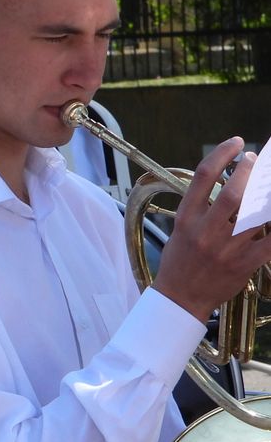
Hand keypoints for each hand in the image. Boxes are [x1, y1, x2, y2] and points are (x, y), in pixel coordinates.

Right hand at [152, 140, 270, 322]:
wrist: (180, 298)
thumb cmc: (179, 263)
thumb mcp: (181, 230)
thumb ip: (200, 208)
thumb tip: (226, 184)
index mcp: (186, 219)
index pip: (203, 177)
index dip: (222, 154)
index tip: (235, 143)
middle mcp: (205, 231)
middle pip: (234, 192)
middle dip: (251, 170)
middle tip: (258, 160)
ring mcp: (225, 248)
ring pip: (255, 214)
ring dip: (267, 193)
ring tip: (269, 181)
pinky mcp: (244, 263)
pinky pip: (270, 241)